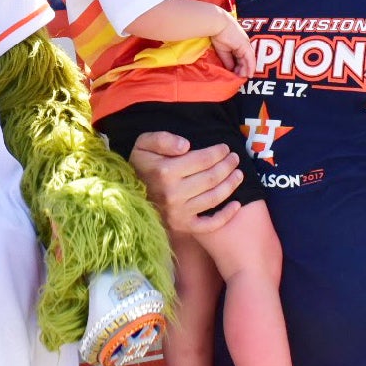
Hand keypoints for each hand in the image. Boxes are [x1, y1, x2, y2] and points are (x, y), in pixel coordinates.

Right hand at [126, 131, 241, 234]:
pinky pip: (209, 225)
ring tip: (239, 174)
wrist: (126, 194)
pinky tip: (237, 205)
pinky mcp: (182, 226)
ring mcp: (179, 213)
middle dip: (227, 166)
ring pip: (214, 198)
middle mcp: (173, 194)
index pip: (202, 160)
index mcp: (165, 172)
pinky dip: (226, 216)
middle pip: (211, 178)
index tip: (225, 148)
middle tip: (235, 158)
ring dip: (231, 185)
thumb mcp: (143, 144)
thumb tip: (186, 146)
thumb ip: (163, 139)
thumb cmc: (139, 165)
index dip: (217, 152)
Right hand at [210, 14, 252, 77]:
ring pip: (249, 60)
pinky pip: (250, 58)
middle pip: (245, 59)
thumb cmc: (217, 34)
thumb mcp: (222, 51)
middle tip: (240, 78)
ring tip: (244, 78)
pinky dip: (250, 67)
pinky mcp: (246, 46)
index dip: (238, 66)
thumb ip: (227, 60)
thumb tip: (230, 69)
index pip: (240, 57)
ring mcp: (246, 44)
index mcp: (237, 43)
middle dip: (243, 69)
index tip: (236, 74)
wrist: (217, 24)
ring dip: (247, 70)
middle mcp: (243, 44)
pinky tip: (249, 74)